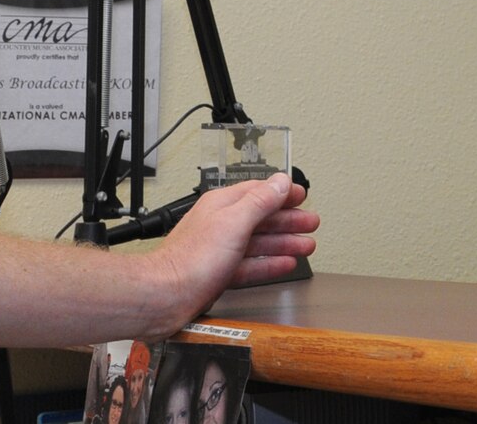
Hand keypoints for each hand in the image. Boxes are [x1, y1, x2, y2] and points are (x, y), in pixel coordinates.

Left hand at [154, 174, 319, 321]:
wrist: (166, 296)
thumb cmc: (191, 259)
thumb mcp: (234, 222)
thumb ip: (260, 201)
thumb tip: (280, 181)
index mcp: (222, 205)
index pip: (259, 191)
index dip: (282, 193)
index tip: (301, 195)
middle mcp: (220, 224)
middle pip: (262, 217)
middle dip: (289, 220)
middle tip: (311, 223)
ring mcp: (219, 250)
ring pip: (258, 242)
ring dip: (284, 243)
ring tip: (306, 245)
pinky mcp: (219, 273)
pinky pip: (251, 265)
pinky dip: (269, 264)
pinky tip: (284, 265)